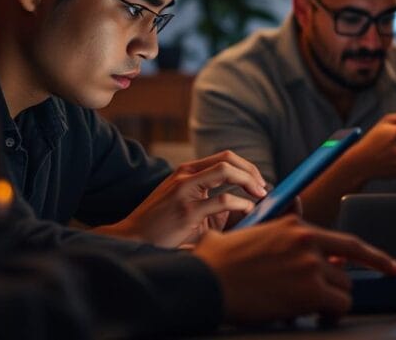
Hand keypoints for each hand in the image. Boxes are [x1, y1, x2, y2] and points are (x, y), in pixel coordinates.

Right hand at [94, 150, 267, 247]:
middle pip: (228, 159)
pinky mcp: (187, 211)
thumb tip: (242, 204)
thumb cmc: (162, 223)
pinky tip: (247, 210)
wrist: (132, 238)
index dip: (246, 167)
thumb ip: (210, 198)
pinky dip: (241, 204)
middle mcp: (185, 175)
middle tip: (263, 188)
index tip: (258, 182)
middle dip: (251, 172)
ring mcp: (184, 191)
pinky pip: (222, 201)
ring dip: (249, 182)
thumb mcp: (186, 203)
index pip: (224, 157)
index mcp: (186, 171)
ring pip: (226, 172)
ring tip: (259, 197)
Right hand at [193, 214, 395, 323]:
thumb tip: (297, 210)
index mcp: (297, 227)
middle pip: (346, 271)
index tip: (393, 267)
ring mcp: (311, 265)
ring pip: (342, 291)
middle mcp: (309, 241)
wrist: (206, 281)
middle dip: (337, 289)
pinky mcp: (309, 289)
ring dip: (330, 304)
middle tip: (326, 302)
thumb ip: (280, 226)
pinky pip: (337, 306)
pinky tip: (314, 317)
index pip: (348, 243)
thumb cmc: (219, 263)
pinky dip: (330, 315)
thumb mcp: (252, 232)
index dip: (374, 258)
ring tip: (310, 311)